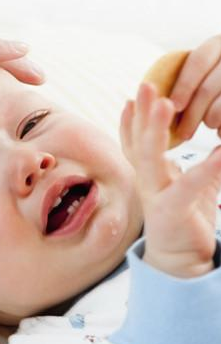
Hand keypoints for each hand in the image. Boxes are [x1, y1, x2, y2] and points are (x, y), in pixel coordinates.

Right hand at [120, 83, 220, 277]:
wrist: (179, 258)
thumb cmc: (184, 218)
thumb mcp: (192, 185)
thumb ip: (200, 164)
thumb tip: (215, 144)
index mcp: (150, 175)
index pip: (135, 144)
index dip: (131, 121)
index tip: (134, 98)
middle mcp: (147, 183)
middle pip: (139, 144)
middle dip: (141, 115)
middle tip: (145, 85)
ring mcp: (156, 196)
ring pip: (149, 159)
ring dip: (154, 131)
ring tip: (164, 104)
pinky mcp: (172, 211)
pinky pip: (188, 187)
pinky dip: (204, 169)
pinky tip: (219, 151)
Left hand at [169, 35, 220, 139]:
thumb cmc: (209, 91)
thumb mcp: (198, 80)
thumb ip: (178, 87)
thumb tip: (140, 101)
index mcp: (216, 46)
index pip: (198, 61)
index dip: (184, 85)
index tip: (173, 106)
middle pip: (209, 86)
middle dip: (193, 113)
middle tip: (183, 134)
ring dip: (211, 119)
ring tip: (209, 126)